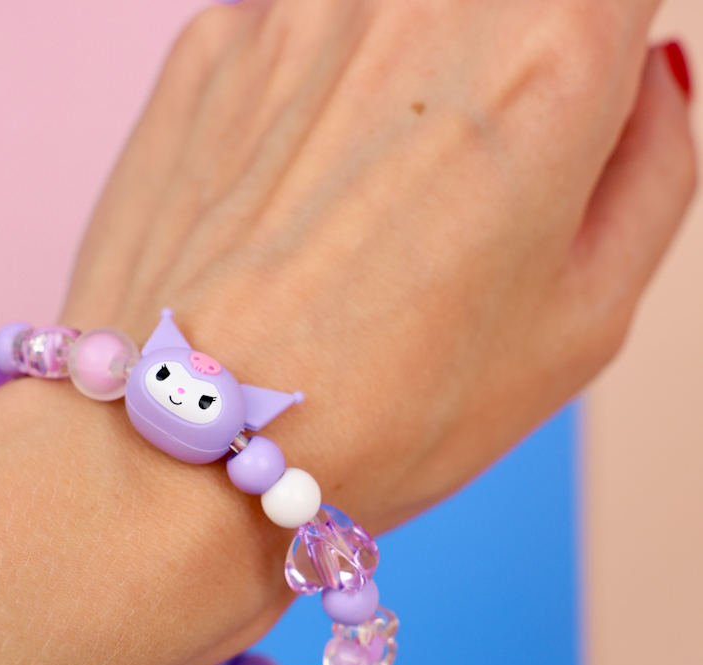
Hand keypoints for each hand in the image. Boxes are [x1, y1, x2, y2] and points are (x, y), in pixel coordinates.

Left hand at [63, 0, 694, 531]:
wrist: (182, 450)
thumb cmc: (385, 414)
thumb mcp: (583, 323)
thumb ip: (651, 170)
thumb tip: (647, 76)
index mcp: (543, 53)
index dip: (604, 42)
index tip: (577, 106)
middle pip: (496, 0)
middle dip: (501, 73)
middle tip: (466, 190)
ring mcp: (292, 15)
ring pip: (392, 22)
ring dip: (401, 92)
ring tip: (363, 220)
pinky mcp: (205, 52)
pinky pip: (294, 50)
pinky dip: (310, 111)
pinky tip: (288, 215)